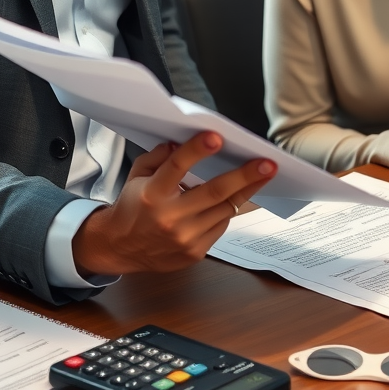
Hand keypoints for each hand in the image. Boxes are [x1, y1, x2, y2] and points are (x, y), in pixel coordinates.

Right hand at [72, 131, 275, 275]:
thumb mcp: (137, 174)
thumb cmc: (132, 206)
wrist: (121, 248)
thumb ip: (158, 156)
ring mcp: (184, 238)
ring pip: (225, 209)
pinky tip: (237, 196)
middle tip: (268, 164)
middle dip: (245, 176)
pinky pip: (221, 225)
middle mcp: (169, 217)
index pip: (176, 167)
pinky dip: (229, 209)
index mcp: (152, 194)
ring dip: (247, 191)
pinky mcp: (195, 252)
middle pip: (214, 192)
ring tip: (264, 175)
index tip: (216, 137)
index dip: (196, 151)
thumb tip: (182, 142)